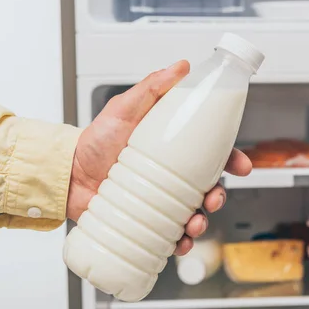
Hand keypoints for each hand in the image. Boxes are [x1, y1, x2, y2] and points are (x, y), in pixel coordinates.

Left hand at [66, 60, 251, 254]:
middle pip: (209, 188)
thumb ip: (151, 89)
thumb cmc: (95, 141)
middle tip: (213, 199)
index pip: (212, 154)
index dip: (232, 160)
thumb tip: (180, 67)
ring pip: (195, 214)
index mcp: (173, 150)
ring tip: (194, 223)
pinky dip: (181, 241)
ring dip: (203, 221)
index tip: (241, 166)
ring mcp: (161, 200)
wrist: (67, 175)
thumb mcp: (124, 109)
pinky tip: (178, 241)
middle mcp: (172, 176)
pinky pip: (172, 235)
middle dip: (219, 196)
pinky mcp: (148, 221)